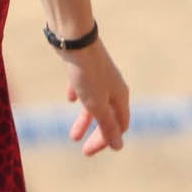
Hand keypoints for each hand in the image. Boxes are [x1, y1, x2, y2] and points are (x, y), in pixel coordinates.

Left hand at [62, 40, 129, 154]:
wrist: (75, 40)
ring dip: (85, 120)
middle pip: (108, 116)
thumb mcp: (97, 105)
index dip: (106, 140)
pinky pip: (84, 86)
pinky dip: (79, 96)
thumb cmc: (88, 74)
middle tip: (83, 151)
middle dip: (96, 134)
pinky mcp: (85, 67)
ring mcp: (100, 76)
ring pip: (95, 103)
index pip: (119, 126)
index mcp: (120, 97)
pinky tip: (71, 98)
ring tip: (73, 136)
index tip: (88, 151)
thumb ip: (107, 126)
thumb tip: (118, 147)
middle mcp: (114, 86)